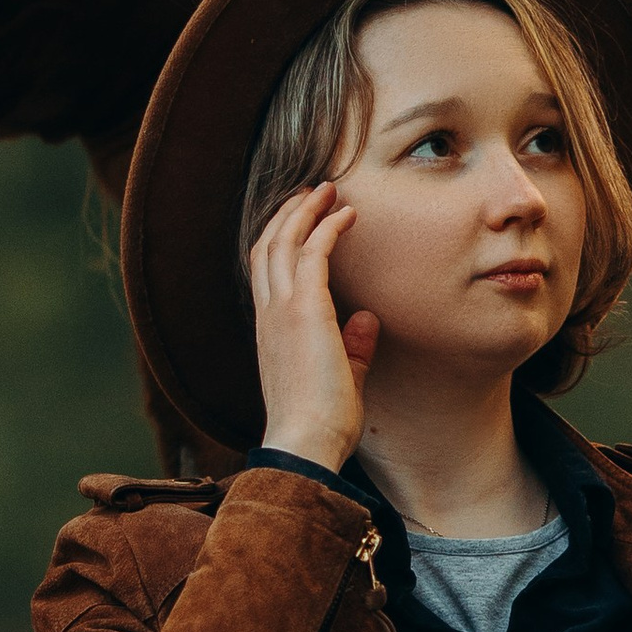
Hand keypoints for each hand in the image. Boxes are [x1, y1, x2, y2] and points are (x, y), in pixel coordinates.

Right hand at [251, 182, 378, 473]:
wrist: (306, 442)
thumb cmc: (322, 422)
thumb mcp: (341, 376)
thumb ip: (352, 347)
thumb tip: (367, 319)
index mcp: (269, 330)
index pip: (264, 270)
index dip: (279, 237)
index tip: (301, 217)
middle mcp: (268, 314)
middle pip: (267, 245)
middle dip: (288, 213)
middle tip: (312, 191)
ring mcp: (281, 310)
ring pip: (283, 241)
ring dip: (305, 210)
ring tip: (327, 189)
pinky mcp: (304, 311)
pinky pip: (312, 254)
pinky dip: (328, 228)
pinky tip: (347, 215)